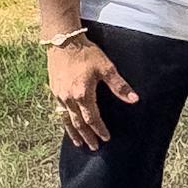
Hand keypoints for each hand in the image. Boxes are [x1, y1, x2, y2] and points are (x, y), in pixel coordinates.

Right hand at [46, 35, 136, 150]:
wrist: (63, 41)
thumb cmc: (86, 53)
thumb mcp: (106, 68)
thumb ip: (119, 86)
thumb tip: (134, 99)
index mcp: (82, 94)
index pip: (93, 118)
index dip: (100, 129)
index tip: (106, 138)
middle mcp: (68, 98)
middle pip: (78, 123)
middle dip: (87, 136)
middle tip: (93, 147)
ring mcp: (59, 95)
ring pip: (65, 119)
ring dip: (73, 132)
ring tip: (78, 143)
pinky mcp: (54, 90)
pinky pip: (59, 110)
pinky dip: (64, 121)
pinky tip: (67, 123)